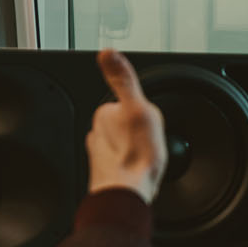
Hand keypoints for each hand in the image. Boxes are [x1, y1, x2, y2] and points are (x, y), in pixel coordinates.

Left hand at [86, 49, 166, 202]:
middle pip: (125, 124)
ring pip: (123, 143)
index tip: (149, 124)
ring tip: (146, 158)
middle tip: (150, 142)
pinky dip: (130, 165)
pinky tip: (140, 170)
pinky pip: (121, 162)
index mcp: (105, 113)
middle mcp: (97, 132)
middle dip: (138, 130)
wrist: (128, 194)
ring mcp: (99, 153)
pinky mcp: (104, 172)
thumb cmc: (136, 156)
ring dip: (134, 149)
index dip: (143, 112)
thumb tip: (107, 53)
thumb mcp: (138, 108)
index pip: (128, 104)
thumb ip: (123, 79)